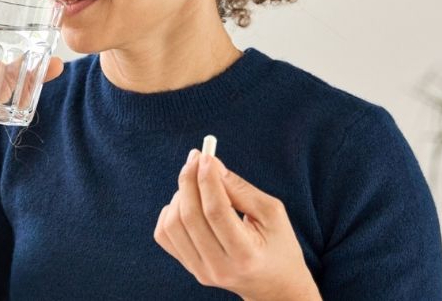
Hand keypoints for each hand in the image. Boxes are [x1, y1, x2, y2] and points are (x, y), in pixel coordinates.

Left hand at [153, 150, 321, 300]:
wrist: (274, 285)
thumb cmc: (277, 244)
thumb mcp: (271, 213)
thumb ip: (240, 189)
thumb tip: (210, 164)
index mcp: (246, 255)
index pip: (216, 212)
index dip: (208, 180)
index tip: (206, 156)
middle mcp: (220, 267)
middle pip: (190, 216)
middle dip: (189, 180)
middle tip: (196, 158)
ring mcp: (201, 271)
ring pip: (172, 224)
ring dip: (180, 195)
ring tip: (197, 186)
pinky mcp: (189, 268)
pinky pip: (164, 234)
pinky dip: (170, 212)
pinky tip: (187, 204)